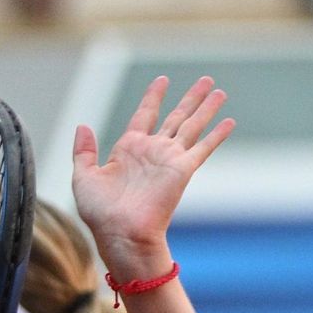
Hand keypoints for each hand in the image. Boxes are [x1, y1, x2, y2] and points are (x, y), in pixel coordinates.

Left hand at [71, 76, 234, 275]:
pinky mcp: (182, 170)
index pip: (144, 115)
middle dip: (190, 98)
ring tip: (220, 91)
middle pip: (176, 116)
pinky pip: (203, 147)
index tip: (163, 80)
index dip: (154, 97)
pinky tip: (229, 121)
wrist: (120, 233)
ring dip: (207, 108)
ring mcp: (168, 159)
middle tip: (206, 79)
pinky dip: (217, 135)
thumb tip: (82, 126)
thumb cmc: (99, 212)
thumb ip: (83, 151)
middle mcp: (152, 151)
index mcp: (128, 150)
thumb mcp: (83, 177)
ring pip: (192, 125)